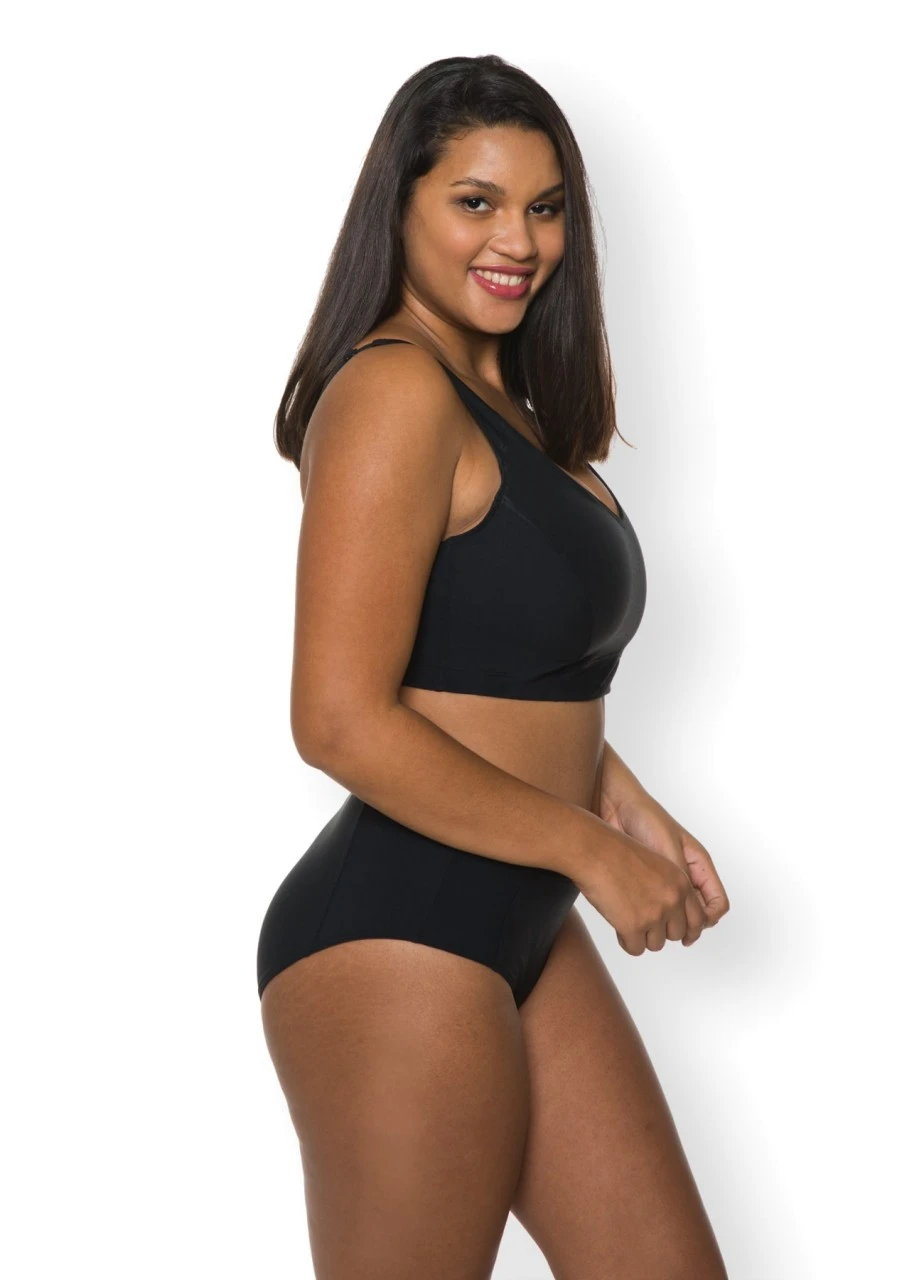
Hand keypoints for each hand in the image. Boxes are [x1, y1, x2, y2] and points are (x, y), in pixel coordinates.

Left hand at [603, 791, 730, 944]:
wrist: (614, 805)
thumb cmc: (644, 818)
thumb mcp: (668, 849)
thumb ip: (680, 878)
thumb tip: (688, 911)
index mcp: (699, 864)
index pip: (716, 903)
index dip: (708, 919)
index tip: (689, 927)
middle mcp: (685, 875)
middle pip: (698, 915)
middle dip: (687, 928)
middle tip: (668, 931)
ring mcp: (666, 880)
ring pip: (677, 915)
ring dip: (667, 925)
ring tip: (651, 925)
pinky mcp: (645, 883)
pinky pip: (655, 908)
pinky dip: (649, 918)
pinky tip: (636, 918)